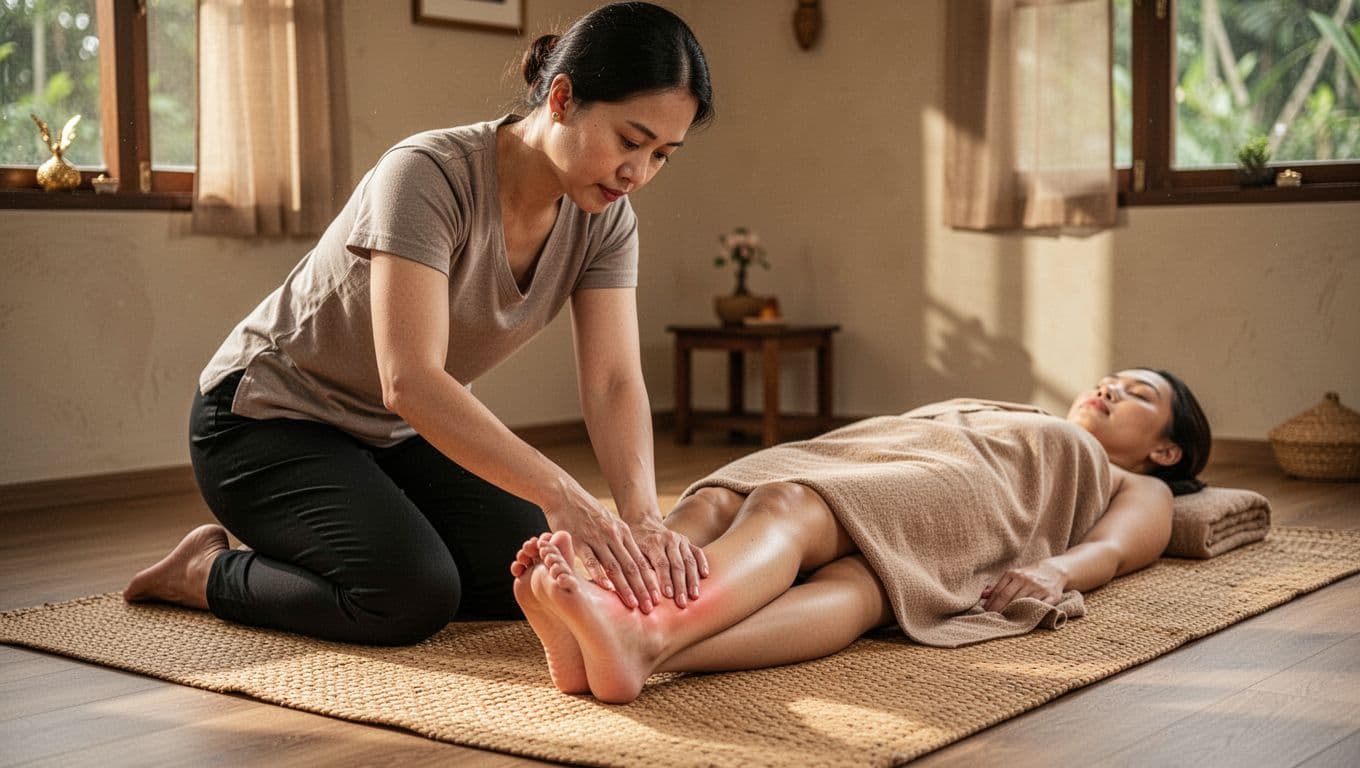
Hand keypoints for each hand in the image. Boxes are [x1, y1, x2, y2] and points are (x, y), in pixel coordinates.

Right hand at [541, 486, 657, 612]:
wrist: (564, 494)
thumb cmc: (586, 512)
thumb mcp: (609, 523)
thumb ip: (619, 542)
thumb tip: (630, 563)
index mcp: (623, 532)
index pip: (641, 561)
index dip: (651, 581)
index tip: (658, 598)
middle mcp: (614, 536)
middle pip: (632, 566)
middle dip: (643, 588)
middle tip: (651, 608)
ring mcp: (597, 538)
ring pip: (614, 566)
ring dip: (625, 587)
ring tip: (633, 604)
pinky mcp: (578, 540)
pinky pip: (590, 560)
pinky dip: (599, 575)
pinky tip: (606, 588)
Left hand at [629, 517, 709, 607]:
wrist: (644, 525)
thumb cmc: (635, 545)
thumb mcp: (632, 553)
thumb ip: (639, 569)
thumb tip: (642, 591)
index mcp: (653, 542)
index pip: (661, 564)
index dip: (665, 580)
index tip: (668, 596)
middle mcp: (669, 539)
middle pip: (677, 565)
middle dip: (680, 586)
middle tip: (682, 603)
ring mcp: (680, 540)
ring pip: (689, 561)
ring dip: (693, 580)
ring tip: (694, 596)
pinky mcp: (688, 541)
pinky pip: (698, 552)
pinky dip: (703, 563)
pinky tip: (705, 576)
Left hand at [980, 561, 1065, 612]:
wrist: (1053, 571)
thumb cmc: (1028, 576)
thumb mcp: (1013, 576)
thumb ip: (998, 586)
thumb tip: (983, 595)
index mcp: (1014, 574)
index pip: (999, 591)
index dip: (991, 604)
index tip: (985, 613)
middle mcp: (1026, 579)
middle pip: (1008, 597)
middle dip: (998, 610)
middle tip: (993, 620)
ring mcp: (1039, 587)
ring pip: (1022, 603)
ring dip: (1012, 613)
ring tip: (1005, 622)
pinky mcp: (1052, 595)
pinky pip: (1040, 607)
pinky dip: (1031, 613)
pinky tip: (1024, 620)